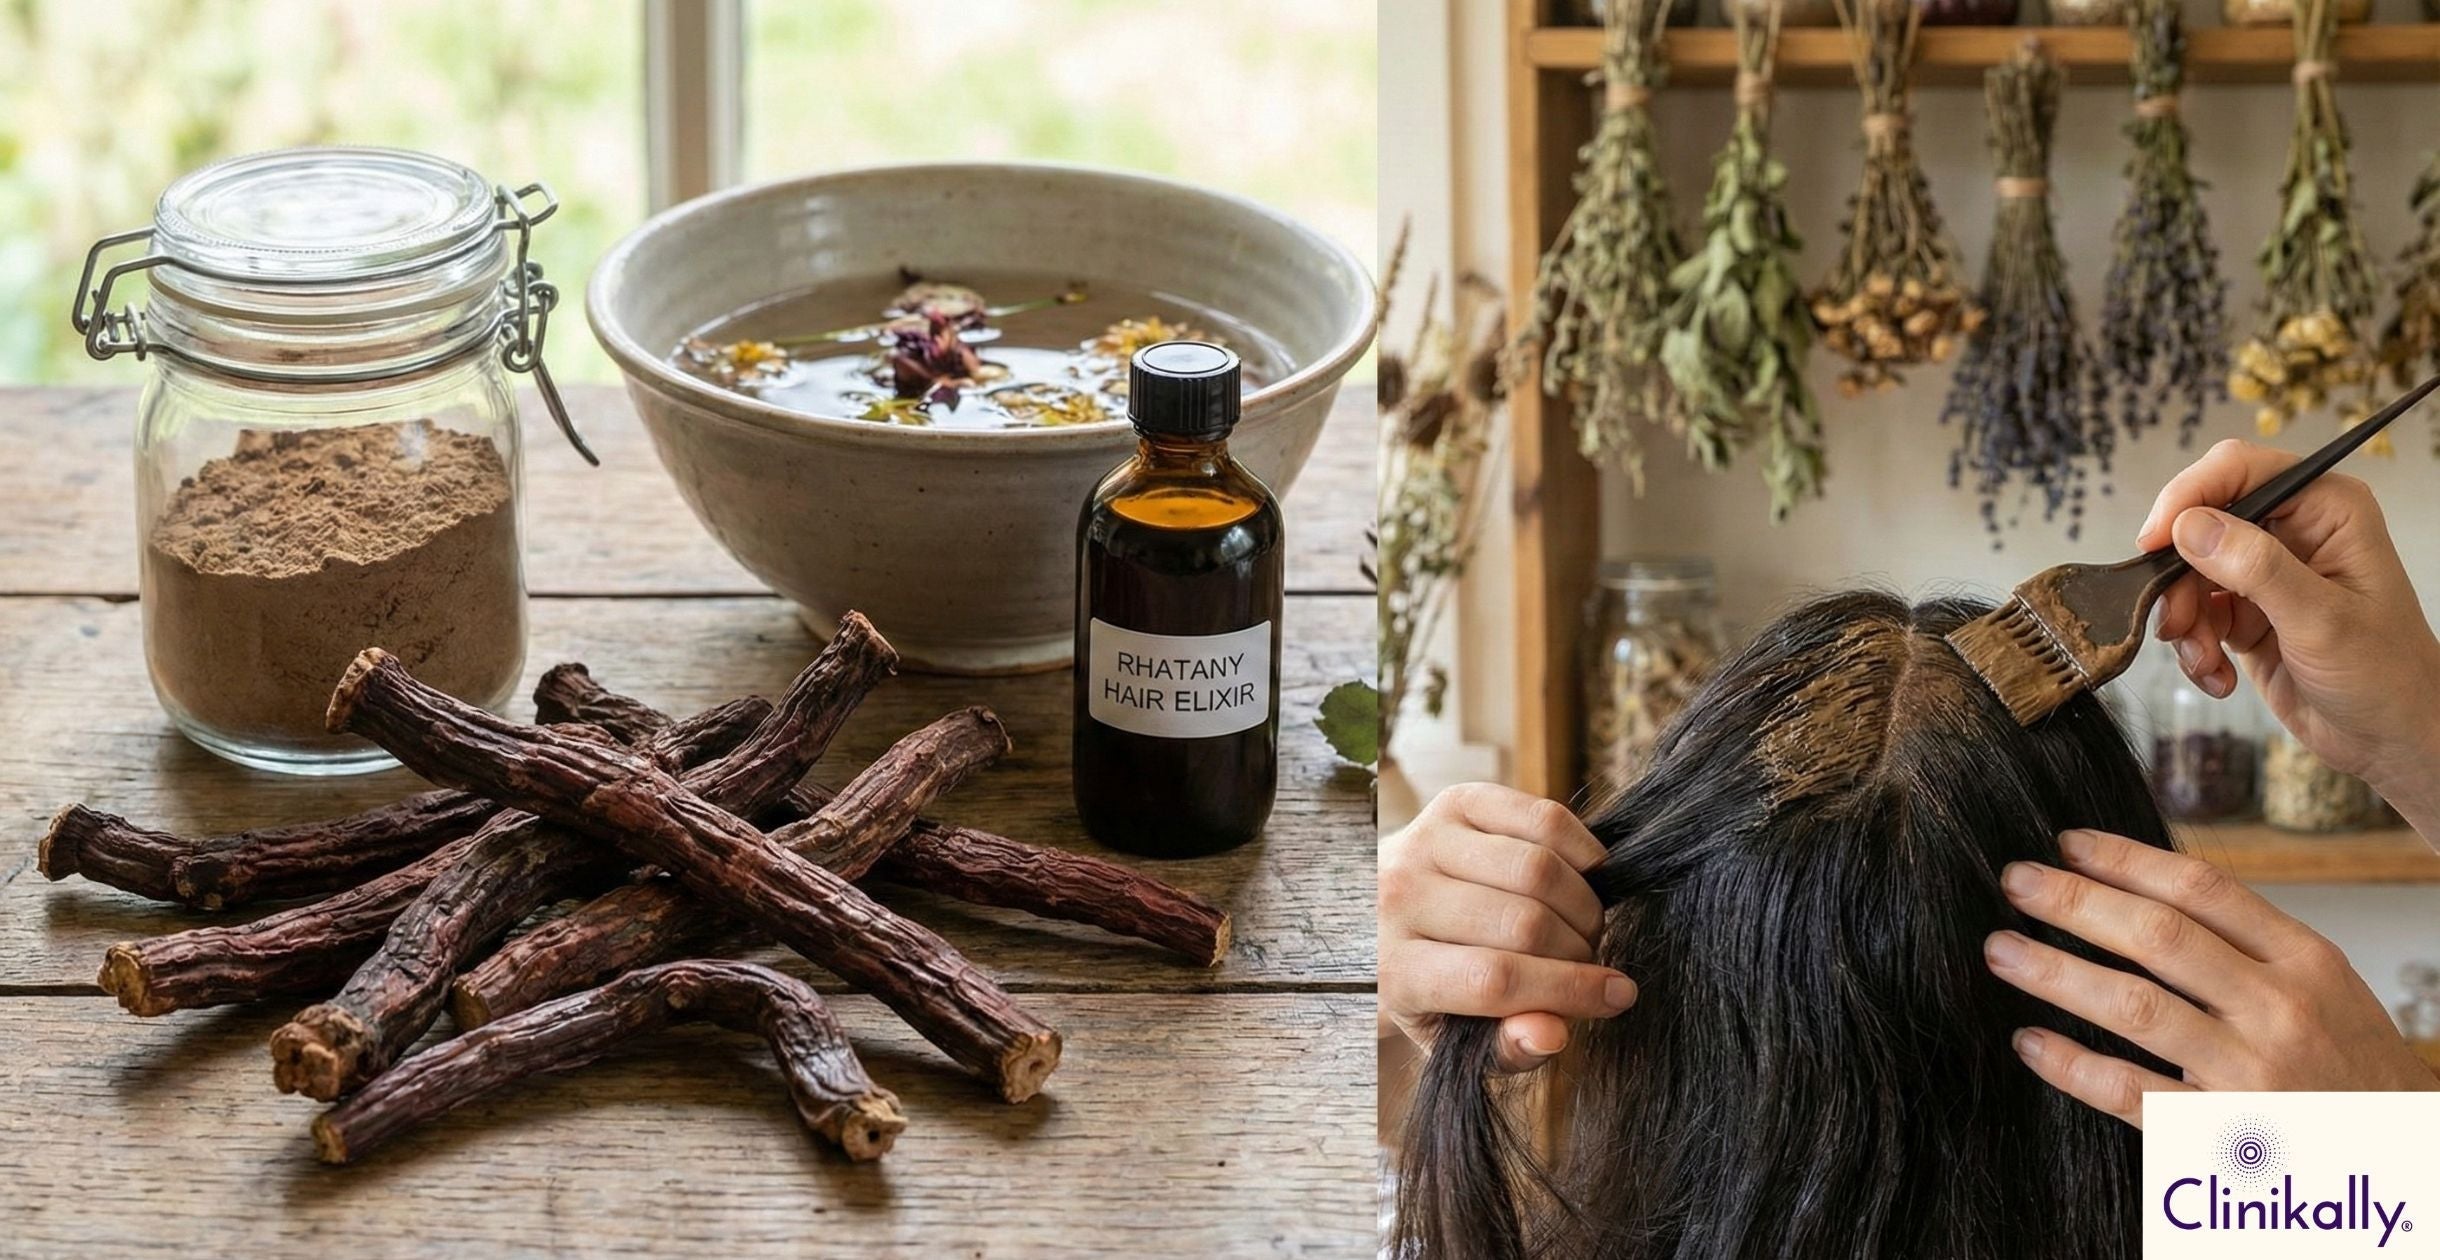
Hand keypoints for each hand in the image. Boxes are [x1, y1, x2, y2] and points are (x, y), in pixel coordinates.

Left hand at [1379, 782, 1634, 1072]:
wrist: (1378, 913)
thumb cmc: (1430, 985)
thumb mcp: (1457, 1036)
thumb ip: (1504, 1048)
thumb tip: (1552, 1034)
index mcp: (1396, 968)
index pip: (1494, 980)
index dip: (1569, 990)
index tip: (1616, 997)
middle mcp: (1400, 898)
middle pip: (1524, 923)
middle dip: (1580, 948)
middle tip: (1589, 960)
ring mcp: (1424, 841)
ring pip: (1537, 869)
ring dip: (1584, 904)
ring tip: (1583, 926)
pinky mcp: (1454, 801)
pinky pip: (1541, 817)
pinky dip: (1582, 849)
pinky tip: (1585, 878)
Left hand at [1984, 828, 2434, 1127]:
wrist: (2407, 1155)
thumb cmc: (2349, 1060)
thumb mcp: (2319, 983)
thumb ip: (2242, 939)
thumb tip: (2137, 887)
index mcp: (2303, 958)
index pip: (2201, 888)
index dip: (2124, 859)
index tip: (2064, 842)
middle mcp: (2278, 1008)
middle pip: (2159, 937)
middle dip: (2076, 902)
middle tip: (2013, 881)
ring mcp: (2251, 1073)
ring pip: (2135, 1008)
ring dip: (2056, 973)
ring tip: (2001, 950)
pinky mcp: (2223, 1134)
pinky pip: (2131, 1093)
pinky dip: (2073, 1066)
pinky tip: (2029, 1041)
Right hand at [2139, 439, 2439, 832]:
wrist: (2391, 739)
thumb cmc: (2385, 675)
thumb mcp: (2321, 620)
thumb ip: (2257, 569)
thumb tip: (2190, 525)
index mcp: (2326, 510)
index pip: (2239, 470)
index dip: (2189, 496)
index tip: (2155, 541)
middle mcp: (2292, 531)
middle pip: (2199, 523)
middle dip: (2179, 577)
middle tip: (2179, 622)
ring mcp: (2265, 572)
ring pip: (2186, 572)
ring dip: (2184, 620)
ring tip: (2206, 660)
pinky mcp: (2244, 612)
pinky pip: (2193, 613)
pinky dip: (2193, 647)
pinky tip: (2218, 676)